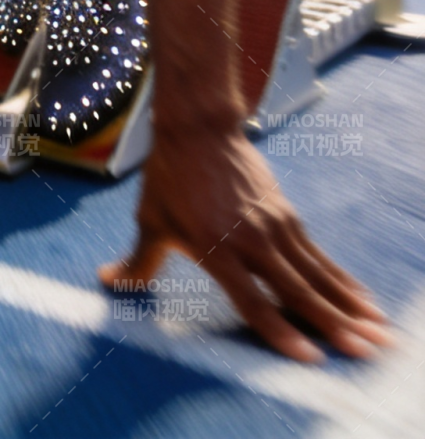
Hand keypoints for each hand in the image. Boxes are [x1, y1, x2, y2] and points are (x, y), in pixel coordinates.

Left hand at [101, 124, 390, 361]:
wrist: (198, 128)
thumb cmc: (169, 179)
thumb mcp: (150, 221)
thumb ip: (138, 260)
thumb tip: (106, 282)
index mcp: (216, 248)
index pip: (252, 299)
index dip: (280, 330)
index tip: (310, 357)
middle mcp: (250, 240)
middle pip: (296, 290)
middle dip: (331, 324)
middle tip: (364, 351)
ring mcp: (273, 226)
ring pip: (316, 274)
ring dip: (348, 305)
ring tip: (378, 333)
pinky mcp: (287, 215)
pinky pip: (318, 256)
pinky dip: (341, 280)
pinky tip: (362, 300)